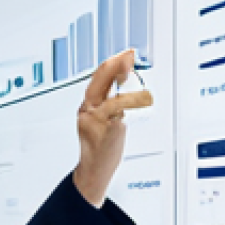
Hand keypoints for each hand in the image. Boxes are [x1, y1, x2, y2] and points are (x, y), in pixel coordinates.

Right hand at [73, 49, 153, 207]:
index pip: (97, 79)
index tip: (124, 54)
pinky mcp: (108, 131)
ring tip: (131, 70)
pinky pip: (118, 113)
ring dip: (122, 81)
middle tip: (128, 55)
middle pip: (99, 82)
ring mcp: (97, 121)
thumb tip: (120, 83)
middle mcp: (89, 112)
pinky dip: (128, 102)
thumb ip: (107, 101)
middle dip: (115, 66)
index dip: (111, 65)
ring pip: (110, 95)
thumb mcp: (99, 120)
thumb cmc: (100, 147)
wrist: (92, 170)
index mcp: (86, 107)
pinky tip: (138, 97)